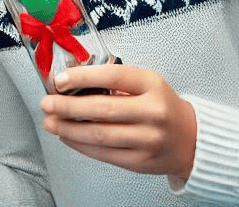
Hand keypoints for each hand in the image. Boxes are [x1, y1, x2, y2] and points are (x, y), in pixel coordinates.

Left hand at [42, 65, 195, 182]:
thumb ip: (116, 82)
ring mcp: (146, 140)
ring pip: (99, 135)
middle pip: (102, 110)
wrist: (190, 139)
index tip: (60, 80)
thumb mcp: (147, 83)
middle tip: (47, 103)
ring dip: (69, 129)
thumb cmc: (162, 105)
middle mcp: (151, 112)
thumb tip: (74, 82)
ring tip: (51, 122)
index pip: (112, 76)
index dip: (82, 77)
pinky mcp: (140, 162)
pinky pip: (104, 154)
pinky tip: (68, 137)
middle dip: (68, 107)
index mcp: (151, 85)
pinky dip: (81, 146)